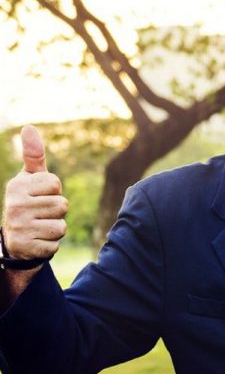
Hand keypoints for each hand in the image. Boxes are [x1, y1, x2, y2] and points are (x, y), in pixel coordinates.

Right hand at [2, 125, 67, 262]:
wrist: (13, 240)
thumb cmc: (28, 202)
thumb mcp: (30, 179)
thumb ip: (33, 155)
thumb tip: (28, 127)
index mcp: (17, 186)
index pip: (55, 183)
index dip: (53, 191)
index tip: (39, 196)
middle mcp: (14, 205)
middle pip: (61, 205)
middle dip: (56, 211)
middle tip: (40, 214)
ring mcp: (19, 226)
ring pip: (61, 225)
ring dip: (55, 228)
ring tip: (39, 226)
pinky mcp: (26, 246)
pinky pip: (56, 243)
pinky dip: (51, 244)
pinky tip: (37, 241)